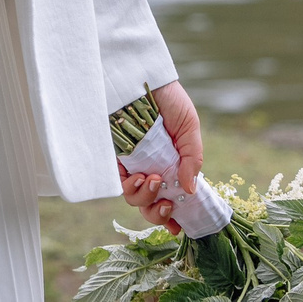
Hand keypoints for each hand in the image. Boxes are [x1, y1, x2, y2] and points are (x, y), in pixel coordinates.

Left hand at [118, 80, 205, 229]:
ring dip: (144, 197)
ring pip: (132, 197)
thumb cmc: (168, 99)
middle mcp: (147, 167)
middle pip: (148, 205)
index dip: (170, 217)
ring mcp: (128, 162)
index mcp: (168, 166)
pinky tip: (137, 177)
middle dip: (157, 212)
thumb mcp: (189, 128)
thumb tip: (190, 191)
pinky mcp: (110, 154)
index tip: (177, 226)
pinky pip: (114, 180)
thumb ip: (192, 159)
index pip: (168, 198)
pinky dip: (126, 186)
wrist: (142, 75)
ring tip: (152, 180)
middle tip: (166, 202)